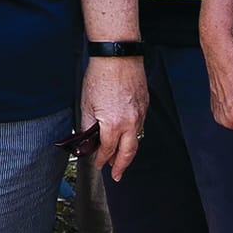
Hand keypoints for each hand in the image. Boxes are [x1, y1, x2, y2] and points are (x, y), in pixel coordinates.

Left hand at [81, 57, 147, 181]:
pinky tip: (128, 136)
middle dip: (121, 166)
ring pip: (136, 140)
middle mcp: (130, 122)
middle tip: (117, 175)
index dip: (102, 160)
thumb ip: (88, 126)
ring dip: (128, 151)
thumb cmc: (100, 76)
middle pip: (127, 152)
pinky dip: (134, 135)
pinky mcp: (145, 105)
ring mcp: (140, 114)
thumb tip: (87, 140)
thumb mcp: (86, 104)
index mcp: (113, 125)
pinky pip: (140, 126)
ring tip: (122, 159)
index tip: (98, 165)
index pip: (107, 150)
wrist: (118, 56)